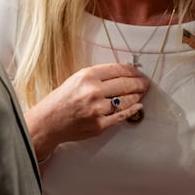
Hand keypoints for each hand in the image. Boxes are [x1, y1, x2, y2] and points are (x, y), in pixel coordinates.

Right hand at [24, 62, 148, 160]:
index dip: (132, 70)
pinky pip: (121, 116)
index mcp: (87, 76)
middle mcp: (93, 91)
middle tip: (145, 83)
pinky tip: (138, 106)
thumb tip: (121, 74)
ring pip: (126, 100)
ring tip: (141, 93)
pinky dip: (132, 110)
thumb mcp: (76, 79)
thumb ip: (98, 76)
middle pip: (125, 84)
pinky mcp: (99, 125)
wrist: (48, 122)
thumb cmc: (61, 100)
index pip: (118, 69)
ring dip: (137, 96)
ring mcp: (97, 109)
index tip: (138, 72)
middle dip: (139, 83)